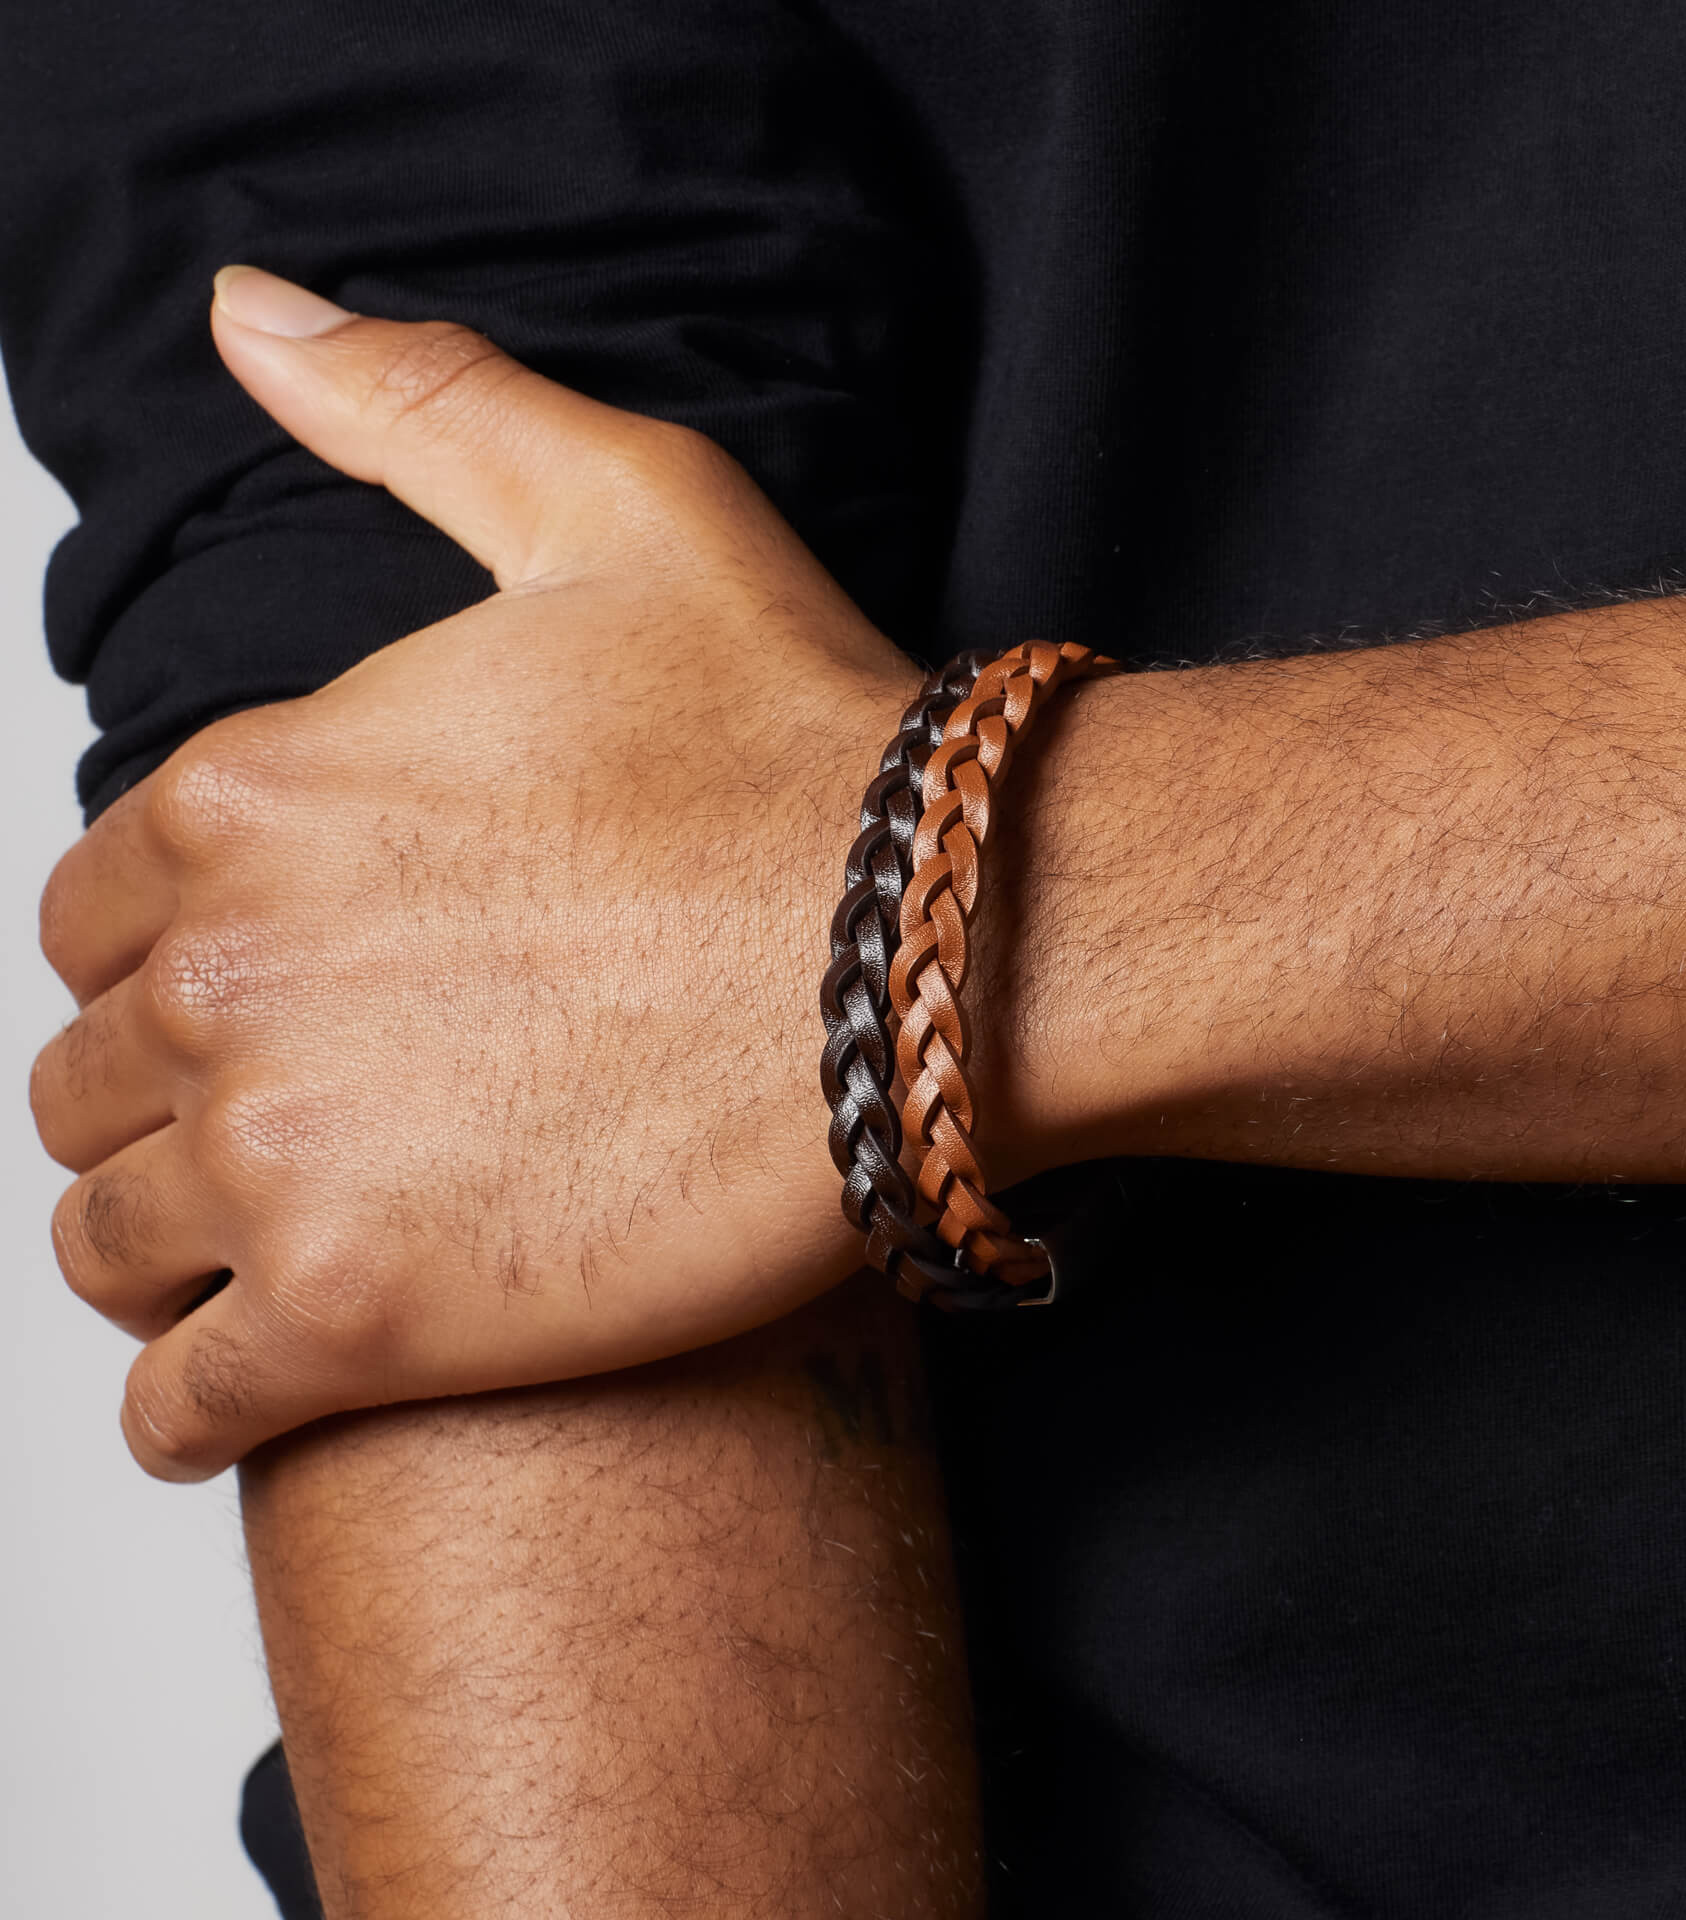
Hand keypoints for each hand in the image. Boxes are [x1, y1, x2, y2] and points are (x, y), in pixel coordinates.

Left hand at [31, 267, 928, 1478]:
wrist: (943, 954)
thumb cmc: (802, 749)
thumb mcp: (622, 509)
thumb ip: (421, 406)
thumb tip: (250, 310)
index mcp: (254, 797)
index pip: (91, 910)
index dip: (160, 956)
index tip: (245, 992)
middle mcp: (231, 978)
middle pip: (90, 1080)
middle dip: (154, 1101)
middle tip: (262, 1125)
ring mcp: (286, 1164)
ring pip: (107, 1243)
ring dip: (155, 1252)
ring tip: (244, 1258)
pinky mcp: (369, 1325)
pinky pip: (185, 1408)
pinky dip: (191, 1412)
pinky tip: (243, 1395)